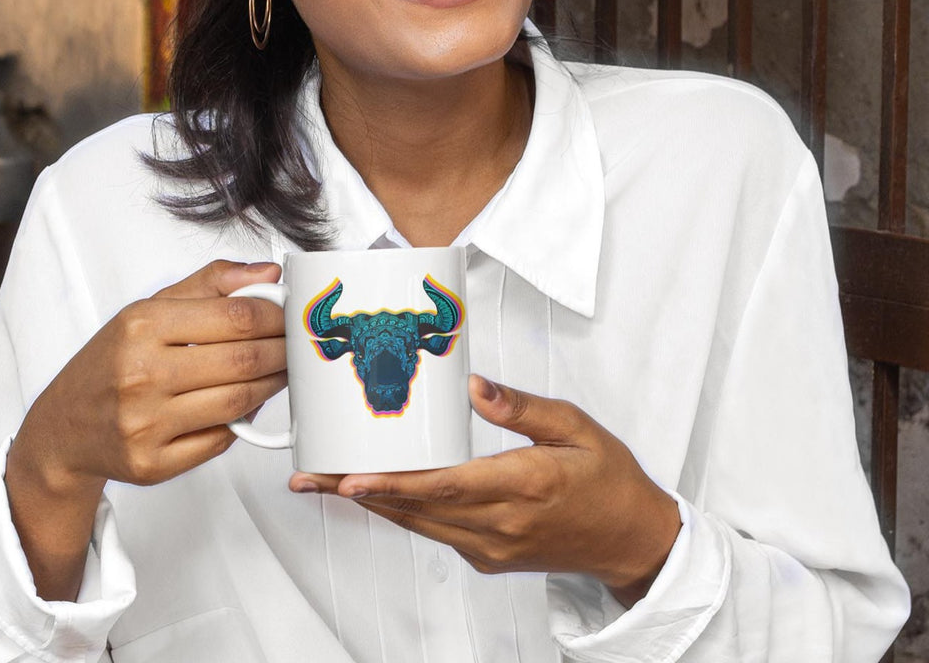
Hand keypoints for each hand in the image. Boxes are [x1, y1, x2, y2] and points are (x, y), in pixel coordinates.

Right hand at [6, 259, 286, 598]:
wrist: (62, 429)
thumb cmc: (112, 362)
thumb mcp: (148, 309)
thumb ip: (210, 284)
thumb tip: (268, 271)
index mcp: (141, 326)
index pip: (234, 316)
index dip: (276, 316)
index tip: (292, 316)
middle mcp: (140, 374)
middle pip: (242, 360)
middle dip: (283, 351)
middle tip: (299, 346)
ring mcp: (145, 424)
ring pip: (239, 402)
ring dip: (272, 385)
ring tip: (282, 372)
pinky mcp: (152, 464)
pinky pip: (221, 440)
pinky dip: (243, 420)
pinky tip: (247, 403)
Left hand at [290, 376, 680, 605]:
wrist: (631, 537)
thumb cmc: (608, 479)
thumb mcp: (576, 427)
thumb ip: (523, 408)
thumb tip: (477, 387)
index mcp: (523, 485)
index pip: (444, 487)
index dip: (393, 484)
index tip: (351, 478)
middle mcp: (501, 524)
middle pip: (416, 509)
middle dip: (358, 492)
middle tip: (311, 477)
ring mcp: (492, 547)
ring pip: (418, 525)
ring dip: (372, 503)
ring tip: (328, 484)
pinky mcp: (489, 556)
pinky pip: (435, 533)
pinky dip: (402, 512)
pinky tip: (379, 494)